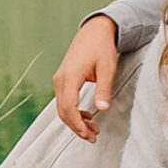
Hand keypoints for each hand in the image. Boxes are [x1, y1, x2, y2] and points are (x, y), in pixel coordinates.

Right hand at [53, 14, 119, 140]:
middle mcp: (60, 79)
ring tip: (93, 130)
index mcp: (71, 76)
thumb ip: (104, 88)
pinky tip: (87, 116)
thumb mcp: (107, 68)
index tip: (89, 135)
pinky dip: (73, 111)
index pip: (68, 107)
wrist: (94, 31)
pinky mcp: (62, 79)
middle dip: (77, 127)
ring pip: (62, 107)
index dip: (77, 124)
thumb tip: (102, 109)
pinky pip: (64, 100)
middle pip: (63, 111)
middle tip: (93, 137)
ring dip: (75, 121)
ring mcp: (59, 79)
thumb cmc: (102, 48)